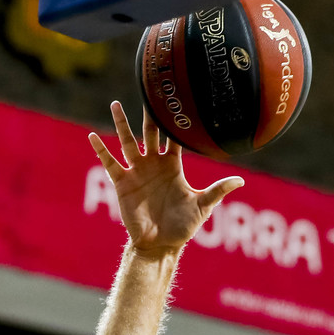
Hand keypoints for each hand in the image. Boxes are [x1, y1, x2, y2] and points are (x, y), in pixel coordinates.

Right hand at [89, 102, 242, 255]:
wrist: (160, 244)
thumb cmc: (183, 226)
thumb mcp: (202, 206)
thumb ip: (218, 190)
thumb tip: (240, 182)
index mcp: (172, 166)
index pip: (173, 138)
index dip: (174, 121)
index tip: (175, 100)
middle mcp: (153, 164)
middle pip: (150, 133)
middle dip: (149, 114)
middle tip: (148, 90)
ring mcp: (136, 172)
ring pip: (127, 142)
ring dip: (121, 124)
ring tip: (115, 104)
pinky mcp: (122, 182)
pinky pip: (110, 162)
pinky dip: (101, 150)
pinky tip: (93, 136)